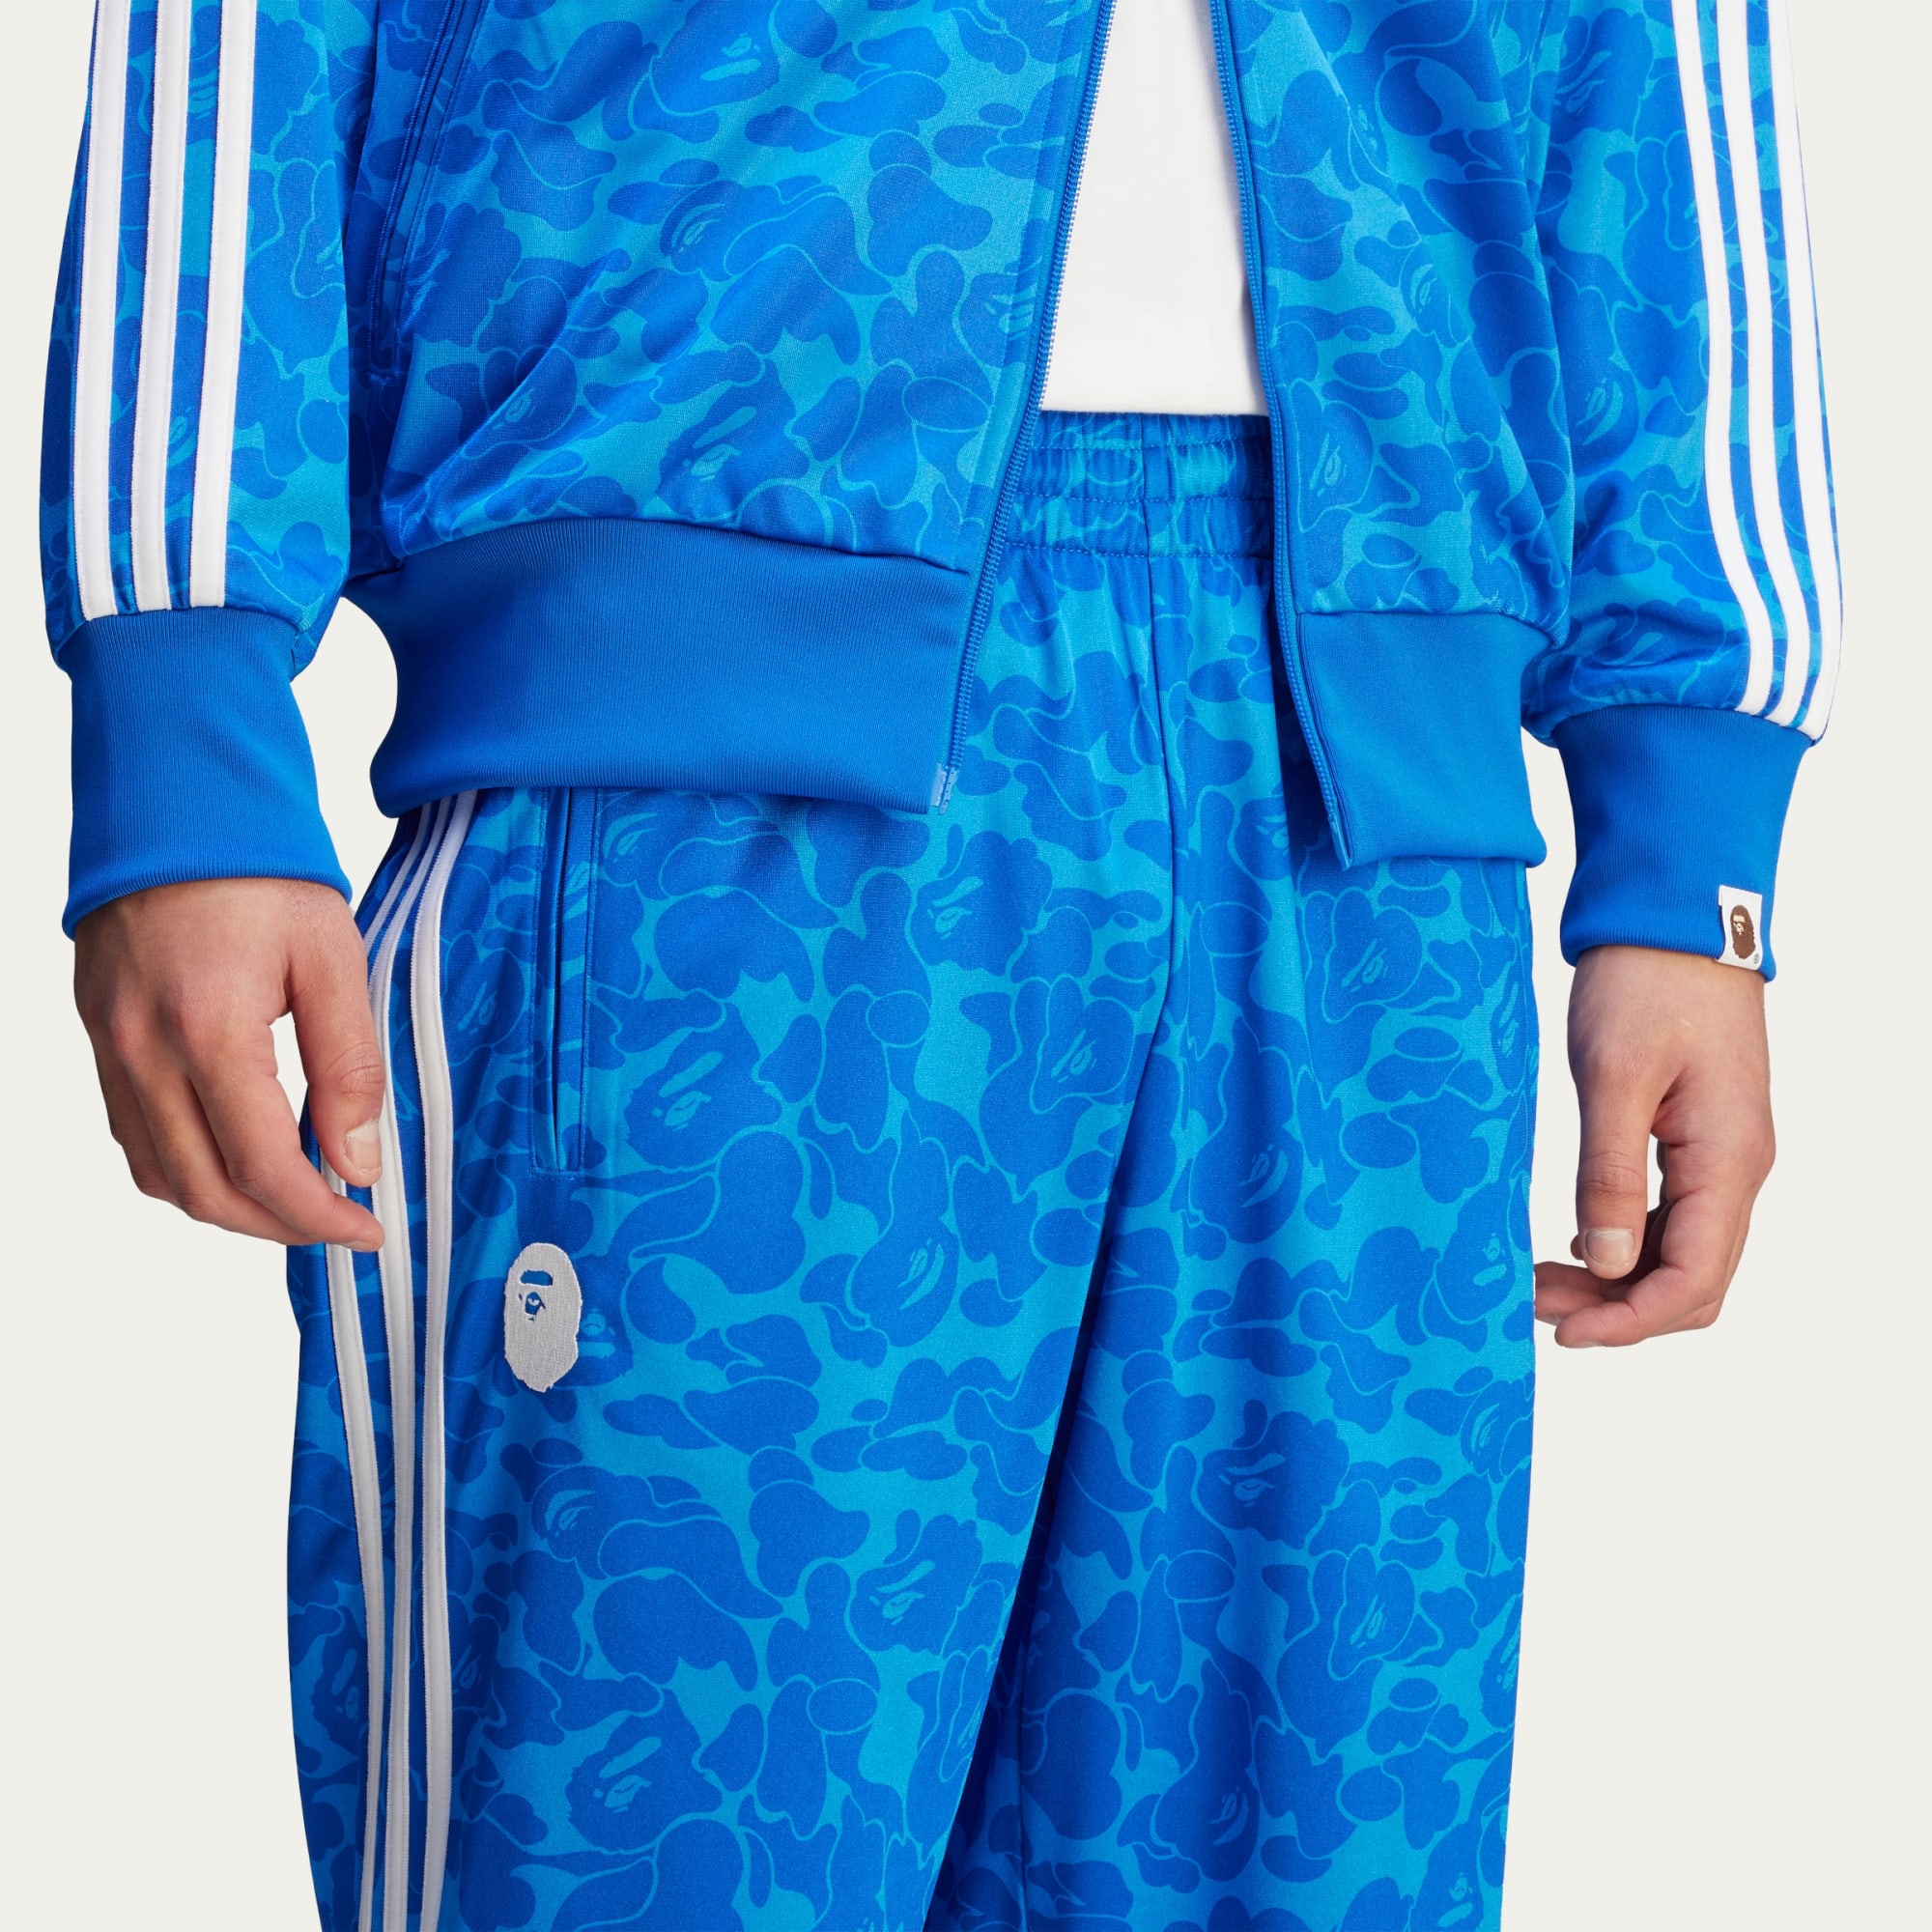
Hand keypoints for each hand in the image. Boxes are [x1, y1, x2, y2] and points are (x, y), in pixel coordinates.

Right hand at [74, 878, 383, 1250]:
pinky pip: (133, 1135)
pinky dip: (184, 1169)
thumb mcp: (334, 960)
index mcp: (208, 1030)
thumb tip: (358, 1161)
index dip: (320, 1216)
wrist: (178, 805)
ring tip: (296, 1200)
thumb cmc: (262, 872)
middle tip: (340, 1225)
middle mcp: (143, 1051)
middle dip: (278, 1227)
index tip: (368, 1228)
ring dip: (228, 1206)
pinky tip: (237, 1159)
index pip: (263, 1167)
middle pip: (204, 1191)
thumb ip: (349, 1066)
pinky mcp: (100, 1036)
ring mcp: (110, 1047)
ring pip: (160, 1175)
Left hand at [1534, 943, 1773, 1346]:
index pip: (1694, 1280)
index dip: (1631, 1322)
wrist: (1673, 918)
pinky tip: (1575, 1239)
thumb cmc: (1644, 984)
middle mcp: (1737, 1169)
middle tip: (1536, 1306)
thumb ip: (1610, 1176)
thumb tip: (1608, 1264)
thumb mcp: (1612, 1078)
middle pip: (1692, 1280)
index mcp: (1727, 1161)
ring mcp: (1722, 1155)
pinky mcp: (1698, 1138)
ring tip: (1541, 1280)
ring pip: (1681, 1252)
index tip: (1564, 1333)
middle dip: (1619, 1309)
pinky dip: (1626, 1241)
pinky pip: (1673, 1216)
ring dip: (1618, 1279)